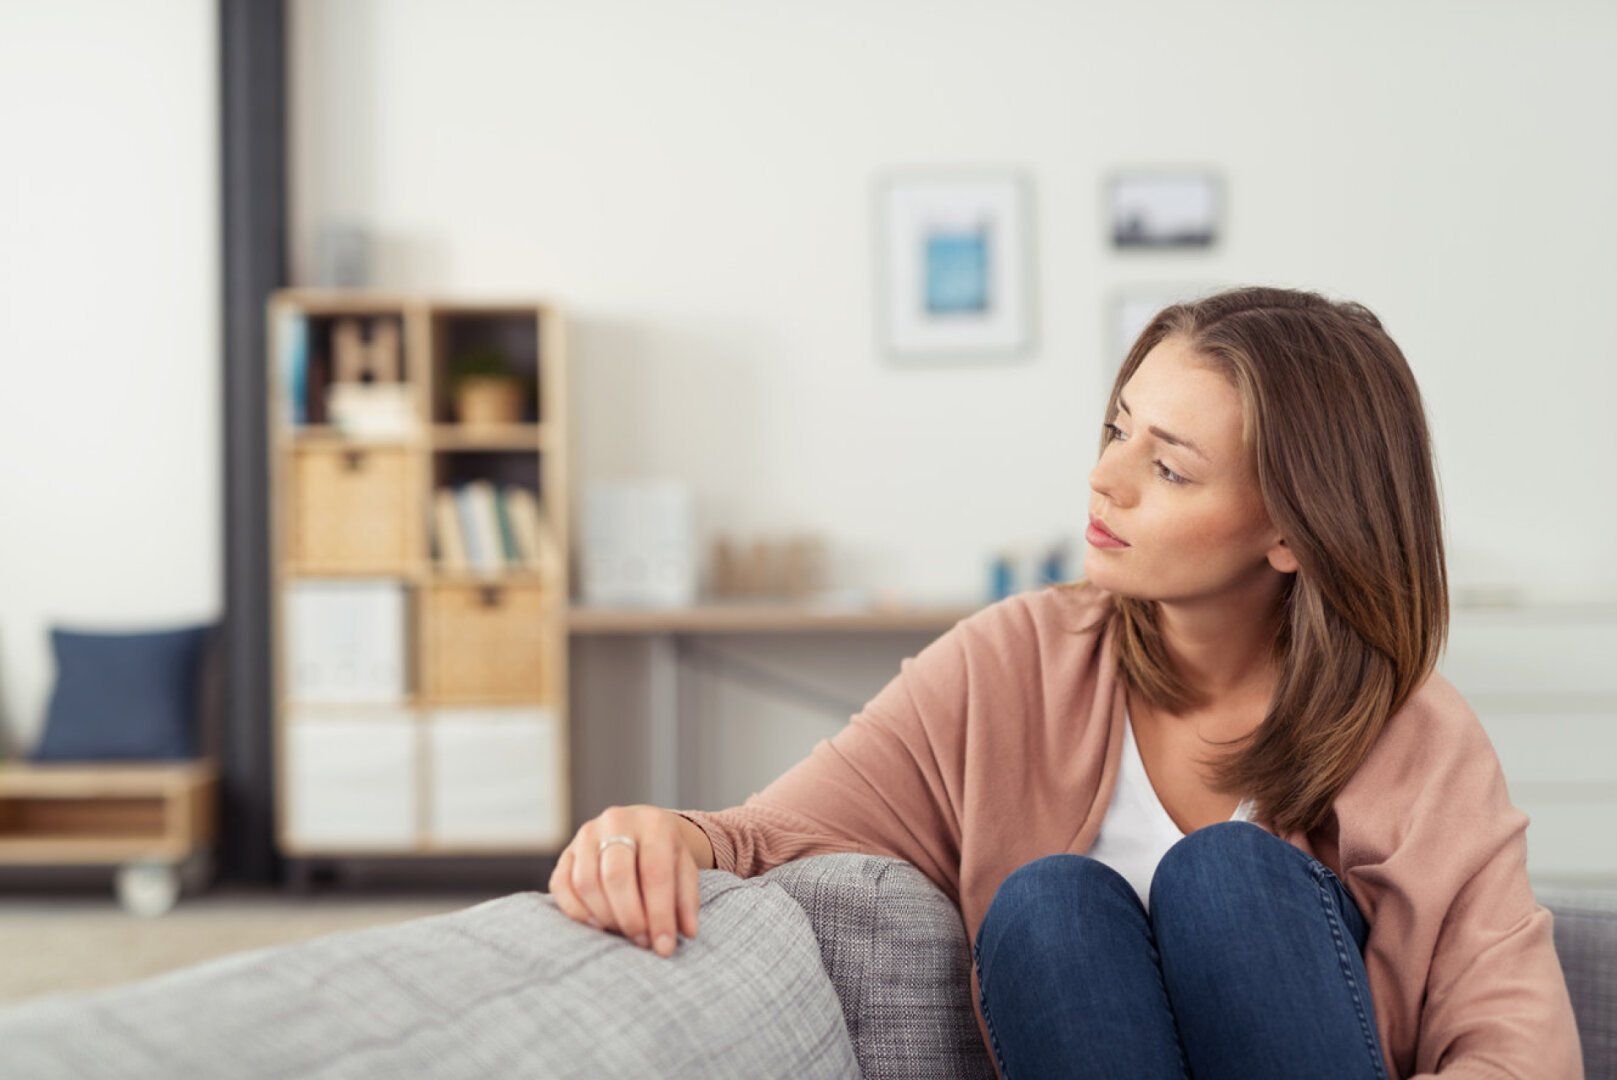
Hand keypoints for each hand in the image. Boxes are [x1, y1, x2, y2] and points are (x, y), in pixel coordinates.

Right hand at [547, 805, 700, 957]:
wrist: (640, 828)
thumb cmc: (664, 855)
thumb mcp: (684, 871)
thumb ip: (686, 901)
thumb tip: (687, 932)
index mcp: (653, 823)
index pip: (655, 872)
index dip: (659, 914)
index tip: (664, 947)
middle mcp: (617, 821)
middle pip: (616, 876)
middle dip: (630, 917)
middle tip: (642, 942)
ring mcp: (587, 834)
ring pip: (586, 882)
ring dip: (605, 916)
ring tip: (624, 933)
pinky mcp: (566, 852)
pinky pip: (561, 885)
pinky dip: (576, 911)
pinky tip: (597, 925)